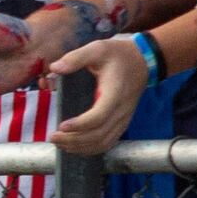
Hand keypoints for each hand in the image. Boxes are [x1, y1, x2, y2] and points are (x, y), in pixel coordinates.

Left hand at [48, 33, 152, 151]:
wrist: (143, 61)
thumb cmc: (118, 55)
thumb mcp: (97, 48)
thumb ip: (76, 58)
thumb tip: (55, 68)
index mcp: (114, 93)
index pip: (99, 116)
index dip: (80, 125)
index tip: (61, 126)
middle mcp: (121, 110)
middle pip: (99, 135)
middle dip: (74, 140)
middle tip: (53, 137)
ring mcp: (123, 119)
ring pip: (103, 142)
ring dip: (80, 147)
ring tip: (60, 143)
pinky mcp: (122, 123)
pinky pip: (107, 142)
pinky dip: (90, 149)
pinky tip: (74, 147)